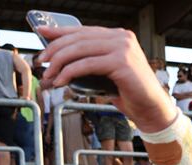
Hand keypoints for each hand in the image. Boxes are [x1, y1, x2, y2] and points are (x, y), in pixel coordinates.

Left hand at [38, 26, 174, 132]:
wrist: (150, 107)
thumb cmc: (127, 92)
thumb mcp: (104, 73)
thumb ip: (89, 62)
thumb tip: (59, 62)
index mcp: (117, 36)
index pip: (83, 30)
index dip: (60, 31)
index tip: (41, 33)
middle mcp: (121, 37)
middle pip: (79, 39)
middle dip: (55, 50)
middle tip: (42, 62)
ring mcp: (123, 48)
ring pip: (80, 50)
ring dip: (59, 63)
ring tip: (49, 75)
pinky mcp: (122, 62)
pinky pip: (87, 65)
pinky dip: (70, 73)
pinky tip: (61, 81)